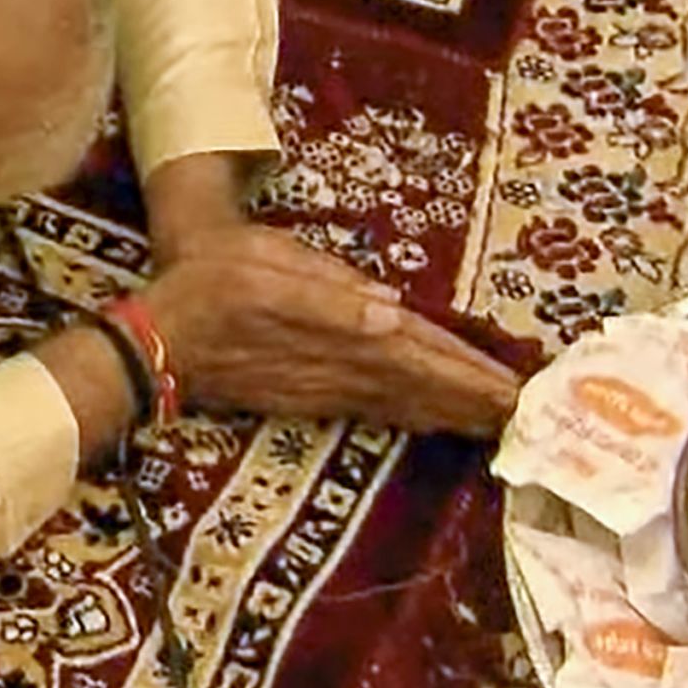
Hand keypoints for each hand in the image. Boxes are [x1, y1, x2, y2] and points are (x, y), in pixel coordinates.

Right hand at [130, 228, 519, 435]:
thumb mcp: (264, 268)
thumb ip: (326, 294)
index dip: (470, 373)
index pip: (422, 356)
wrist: (158, 333)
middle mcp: (342, 371)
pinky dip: (417, 414)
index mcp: (340, 333)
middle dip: (476, 400)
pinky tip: (434, 417)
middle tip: (529, 415)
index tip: (517, 388)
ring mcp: (327, 391)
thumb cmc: (214, 278)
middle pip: (424, 389)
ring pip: (406, 404)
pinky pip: (381, 409)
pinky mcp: (312, 399)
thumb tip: (391, 314)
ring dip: (453, 413)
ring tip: (496, 419)